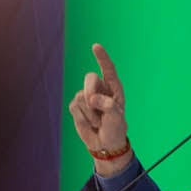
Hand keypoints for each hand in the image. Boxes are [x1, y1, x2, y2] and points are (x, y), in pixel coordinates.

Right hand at [69, 43, 129, 170]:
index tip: (95, 46)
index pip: (108, 69)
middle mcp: (100, 89)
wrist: (105, 144)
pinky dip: (82, 117)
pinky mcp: (77, 106)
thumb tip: (91, 98)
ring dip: (89, 112)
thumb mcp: (117, 117)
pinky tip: (89, 123)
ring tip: (98, 122)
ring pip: (81, 95)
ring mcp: (87, 97)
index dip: (101, 57)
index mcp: (114, 88)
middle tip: (96, 106)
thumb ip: (107, 105)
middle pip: (90, 78)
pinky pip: (74, 106)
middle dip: (91, 92)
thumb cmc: (115, 128)